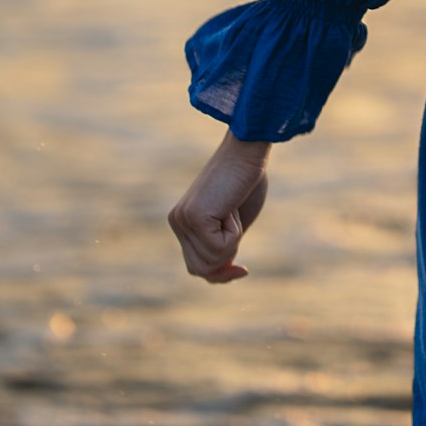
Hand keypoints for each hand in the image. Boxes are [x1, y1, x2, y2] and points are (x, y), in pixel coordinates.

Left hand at [168, 129, 270, 282]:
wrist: (248, 150)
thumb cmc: (247, 181)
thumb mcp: (234, 224)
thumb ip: (223, 246)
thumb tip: (220, 273)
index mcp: (183, 222)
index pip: (195, 266)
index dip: (220, 274)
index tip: (243, 269)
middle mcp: (177, 221)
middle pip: (200, 270)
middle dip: (226, 262)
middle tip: (237, 227)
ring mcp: (183, 220)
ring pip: (211, 262)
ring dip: (232, 241)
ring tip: (232, 209)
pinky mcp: (195, 217)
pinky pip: (219, 248)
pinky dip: (234, 233)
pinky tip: (231, 207)